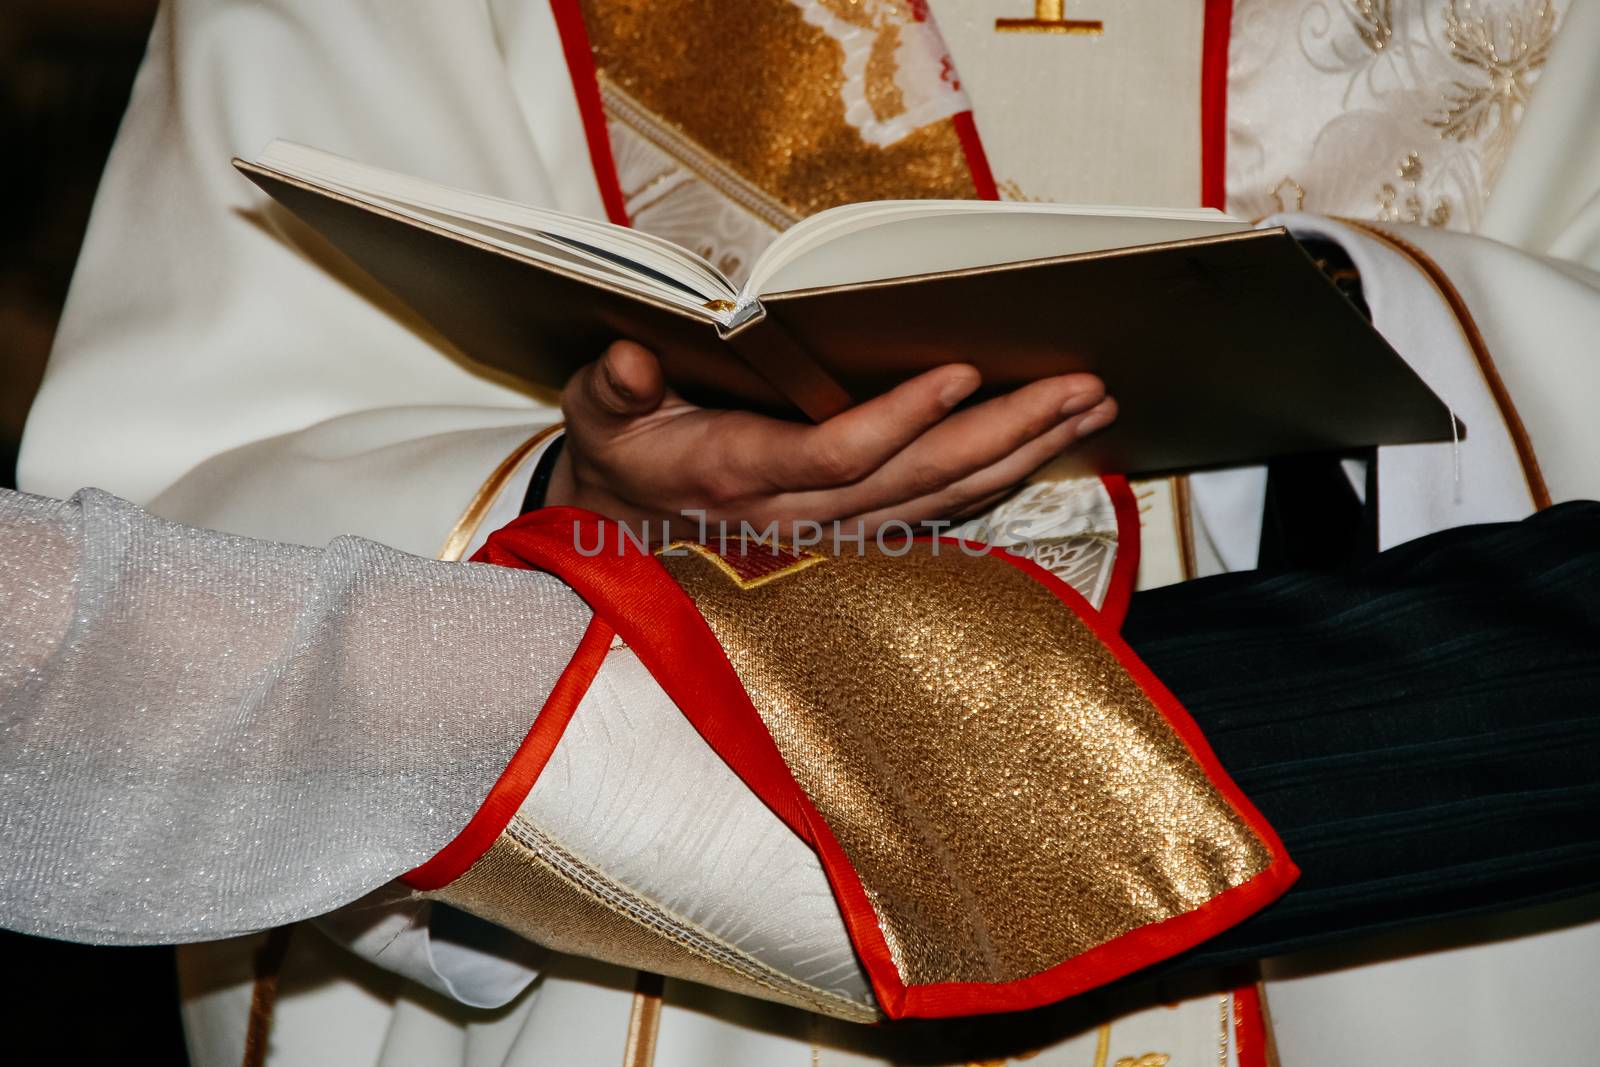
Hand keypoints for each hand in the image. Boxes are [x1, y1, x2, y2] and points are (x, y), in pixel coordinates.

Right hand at [546, 340, 1116, 536]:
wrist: (619, 538)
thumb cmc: (619, 457)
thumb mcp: (597, 415)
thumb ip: (613, 388)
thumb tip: (630, 360)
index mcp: (738, 475)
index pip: (836, 454)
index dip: (903, 418)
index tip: (965, 370)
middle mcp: (798, 515)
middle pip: (919, 479)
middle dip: (1006, 431)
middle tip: (1081, 387)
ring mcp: (832, 534)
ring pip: (942, 499)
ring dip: (1020, 454)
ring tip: (1088, 409)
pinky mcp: (852, 536)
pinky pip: (935, 515)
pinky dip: (994, 482)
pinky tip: (1044, 448)